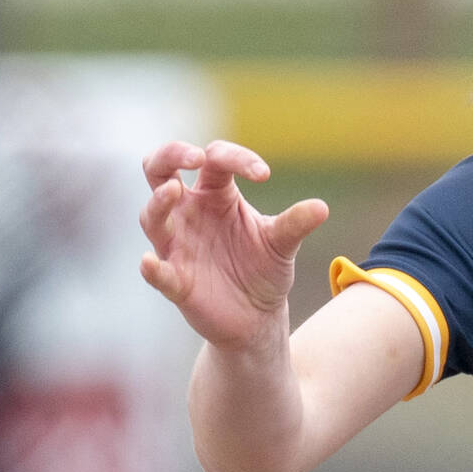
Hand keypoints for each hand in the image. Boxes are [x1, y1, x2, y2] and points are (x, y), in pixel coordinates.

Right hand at [138, 140, 327, 350]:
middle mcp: (189, 213)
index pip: (216, 160)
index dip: (237, 159)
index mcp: (216, 194)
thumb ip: (295, 224)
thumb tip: (322, 208)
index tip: (264, 175)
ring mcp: (177, 245)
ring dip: (158, 202)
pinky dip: (152, 268)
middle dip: (171, 154)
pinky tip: (149, 262)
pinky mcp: (175, 281)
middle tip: (195, 156)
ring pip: (152, 215)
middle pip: (160, 169)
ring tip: (173, 192)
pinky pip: (157, 272)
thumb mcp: (282, 244)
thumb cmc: (263, 269)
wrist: (258, 316)